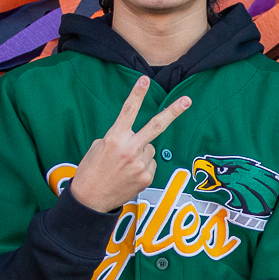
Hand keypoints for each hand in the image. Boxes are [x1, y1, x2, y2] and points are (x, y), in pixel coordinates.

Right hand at [68, 77, 190, 212]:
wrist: (90, 200)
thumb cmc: (91, 171)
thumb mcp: (97, 148)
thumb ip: (118, 138)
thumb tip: (134, 138)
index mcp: (114, 138)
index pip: (128, 111)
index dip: (137, 94)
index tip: (144, 79)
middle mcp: (129, 149)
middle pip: (156, 126)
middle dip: (173, 111)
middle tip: (187, 100)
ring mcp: (139, 164)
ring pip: (150, 149)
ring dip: (141, 153)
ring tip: (124, 165)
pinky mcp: (146, 178)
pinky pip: (150, 165)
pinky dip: (142, 167)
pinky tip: (129, 175)